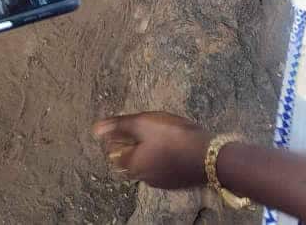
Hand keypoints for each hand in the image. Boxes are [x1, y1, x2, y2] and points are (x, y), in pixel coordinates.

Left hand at [93, 112, 208, 188]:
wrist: (209, 155)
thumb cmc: (173, 137)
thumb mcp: (143, 123)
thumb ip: (119, 125)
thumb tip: (96, 128)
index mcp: (134, 166)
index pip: (113, 154)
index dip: (115, 137)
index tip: (122, 124)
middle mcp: (145, 178)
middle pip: (130, 160)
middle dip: (131, 144)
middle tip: (138, 126)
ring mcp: (163, 181)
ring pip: (147, 164)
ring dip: (147, 149)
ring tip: (156, 132)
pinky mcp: (177, 180)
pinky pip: (162, 166)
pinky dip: (161, 155)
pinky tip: (171, 143)